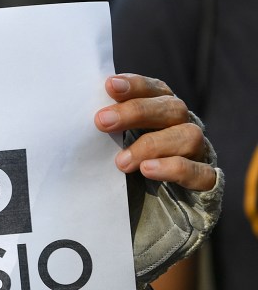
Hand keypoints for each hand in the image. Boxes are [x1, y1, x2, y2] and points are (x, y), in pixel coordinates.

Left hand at [95, 74, 215, 191]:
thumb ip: (111, 126)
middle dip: (137, 112)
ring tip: (122, 161)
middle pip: (171, 108)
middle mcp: (184, 125)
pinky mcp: (205, 179)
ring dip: (152, 145)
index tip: (110, 85)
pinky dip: (173, 169)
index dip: (135, 85)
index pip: (155, 90)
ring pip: (187, 137)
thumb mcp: (119, 140)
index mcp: (164, 109)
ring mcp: (198, 151)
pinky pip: (200, 172)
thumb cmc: (132, 161)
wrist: (160, 204)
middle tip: (103, 122)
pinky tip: (148, 169)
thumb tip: (84, 117)